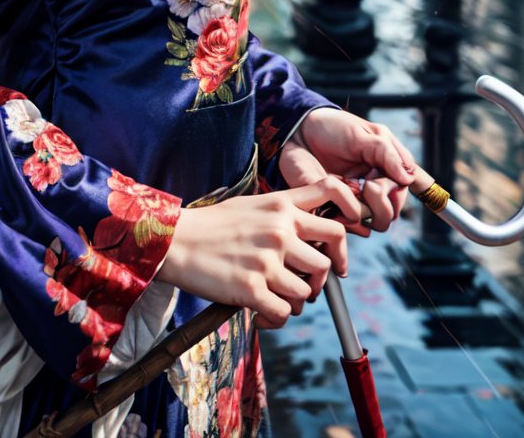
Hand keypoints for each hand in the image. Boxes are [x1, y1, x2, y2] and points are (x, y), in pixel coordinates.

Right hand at [160, 175, 361, 328]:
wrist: (175, 240)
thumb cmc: (212, 225)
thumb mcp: (251, 205)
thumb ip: (282, 213)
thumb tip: (310, 235)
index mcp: (281, 206)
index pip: (334, 205)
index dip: (348, 230)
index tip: (339, 254)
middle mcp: (279, 230)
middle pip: (327, 261)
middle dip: (320, 281)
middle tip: (306, 287)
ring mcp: (267, 260)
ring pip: (306, 292)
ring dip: (294, 302)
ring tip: (274, 298)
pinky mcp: (252, 288)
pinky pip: (284, 313)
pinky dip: (276, 319)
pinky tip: (261, 313)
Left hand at [278, 107, 416, 236]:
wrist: (300, 130)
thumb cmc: (334, 128)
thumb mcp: (364, 134)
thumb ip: (387, 154)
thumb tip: (408, 179)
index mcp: (382, 173)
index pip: (400, 196)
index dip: (395, 193)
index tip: (380, 178)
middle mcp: (368, 192)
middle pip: (387, 216)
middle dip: (381, 203)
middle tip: (368, 185)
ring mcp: (349, 201)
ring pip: (369, 223)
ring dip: (362, 208)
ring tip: (349, 187)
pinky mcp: (330, 208)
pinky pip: (344, 223)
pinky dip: (344, 214)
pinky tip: (336, 197)